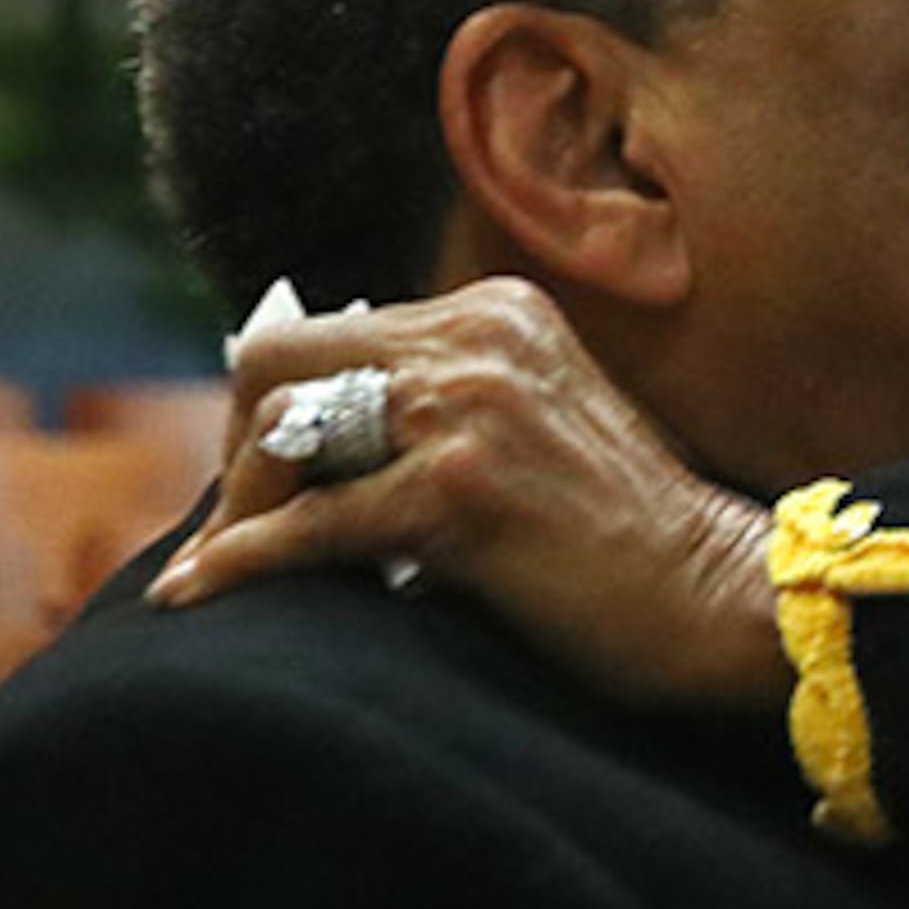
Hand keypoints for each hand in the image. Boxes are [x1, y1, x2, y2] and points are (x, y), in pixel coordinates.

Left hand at [153, 276, 787, 715]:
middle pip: (283, 363)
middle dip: (243, 448)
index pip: (329, 334)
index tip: (272, 480)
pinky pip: (310, 523)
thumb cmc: (623, 536)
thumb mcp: (536, 424)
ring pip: (285, 434)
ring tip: (221, 569)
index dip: (278, 410)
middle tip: (241, 525)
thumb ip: (447, 404)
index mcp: (497, 312)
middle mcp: (480, 338)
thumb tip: (315, 438)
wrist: (711, 596)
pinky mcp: (461, 491)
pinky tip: (197, 590)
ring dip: (239, 509)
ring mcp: (471, 410)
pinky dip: (239, 561)